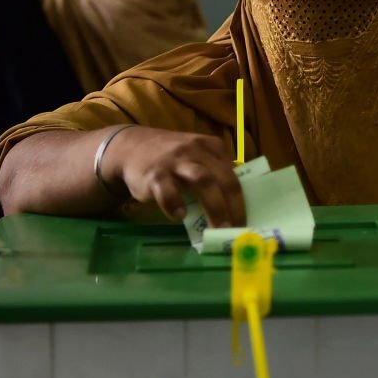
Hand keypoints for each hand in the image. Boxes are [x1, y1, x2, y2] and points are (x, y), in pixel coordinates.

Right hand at [102, 126, 244, 228]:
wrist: (131, 147)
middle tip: (237, 230)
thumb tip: (235, 206)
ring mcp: (175, 161)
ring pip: (202, 180)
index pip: (234, 174)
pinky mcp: (155, 173)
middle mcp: (196, 151)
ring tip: (218, 228)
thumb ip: (213, 173)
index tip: (247, 222)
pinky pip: (167, 190)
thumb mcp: (195, 156)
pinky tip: (179, 216)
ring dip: (214, 206)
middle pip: (222, 178)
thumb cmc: (171, 158)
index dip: (243, 201)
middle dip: (233, 206)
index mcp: (211, 147)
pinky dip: (175, 204)